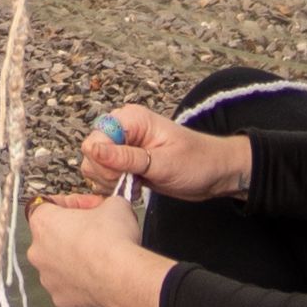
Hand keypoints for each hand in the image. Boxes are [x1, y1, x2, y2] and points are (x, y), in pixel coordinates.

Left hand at [22, 188, 170, 306]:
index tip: (87, 207)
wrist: (121, 277)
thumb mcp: (114, 204)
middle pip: (51, 237)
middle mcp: (38, 251)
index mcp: (43, 223)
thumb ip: (102, 203)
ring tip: (98, 257)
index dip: (72, 204)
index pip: (49, 205)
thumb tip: (107, 207)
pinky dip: (80, 282)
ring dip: (73, 260)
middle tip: (95, 232)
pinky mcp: (60, 299)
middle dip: (71, 234)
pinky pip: (68, 287)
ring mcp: (47, 278)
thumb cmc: (113, 241)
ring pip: (58, 265)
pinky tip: (97, 276)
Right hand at [77, 105, 252, 206]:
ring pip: (94, 166)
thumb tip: (93, 150)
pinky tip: (134, 187)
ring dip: (110, 181)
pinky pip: (103, 175)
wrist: (215, 173)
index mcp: (131, 119)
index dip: (104, 162)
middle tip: (133, 181)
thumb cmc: (197, 162)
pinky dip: (114, 185)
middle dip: (107, 173)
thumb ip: (126, 158)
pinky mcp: (125, 162)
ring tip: (136, 184)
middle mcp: (123, 129)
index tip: (124, 175)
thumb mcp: (163, 163)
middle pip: (91, 153)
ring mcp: (123, 145)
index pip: (96, 139)